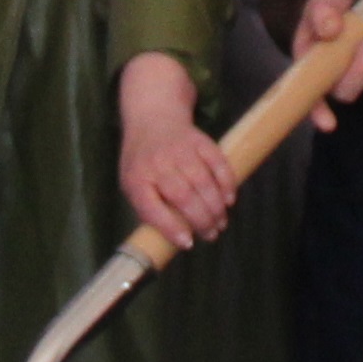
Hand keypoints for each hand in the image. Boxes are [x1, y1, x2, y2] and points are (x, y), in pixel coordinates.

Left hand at [115, 51, 235, 247]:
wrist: (152, 117)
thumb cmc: (143, 162)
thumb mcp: (134, 184)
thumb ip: (149, 208)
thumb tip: (177, 238)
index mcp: (136, 178)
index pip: (151, 208)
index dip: (171, 228)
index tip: (188, 243)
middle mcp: (157, 163)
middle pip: (183, 197)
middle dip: (201, 221)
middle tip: (211, 235)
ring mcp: (180, 150)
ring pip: (203, 182)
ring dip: (216, 207)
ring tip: (220, 223)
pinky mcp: (200, 141)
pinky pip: (217, 164)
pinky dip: (226, 184)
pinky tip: (229, 200)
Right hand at [293, 0, 362, 129]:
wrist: (347, 2)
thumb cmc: (326, 11)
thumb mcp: (317, 5)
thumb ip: (320, 15)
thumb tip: (331, 29)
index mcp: (314, 71)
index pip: (314, 100)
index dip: (320, 114)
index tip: (329, 125)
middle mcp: (341, 79)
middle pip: (352, 88)